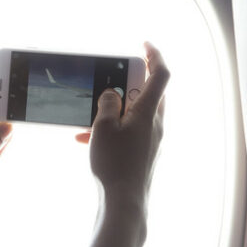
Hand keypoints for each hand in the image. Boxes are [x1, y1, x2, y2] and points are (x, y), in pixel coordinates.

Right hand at [76, 42, 169, 200]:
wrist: (124, 202)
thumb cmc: (115, 165)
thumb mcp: (103, 127)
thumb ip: (107, 103)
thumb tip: (112, 93)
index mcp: (149, 112)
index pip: (160, 74)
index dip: (154, 55)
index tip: (143, 44)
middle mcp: (156, 124)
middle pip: (148, 92)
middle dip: (128, 82)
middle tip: (108, 80)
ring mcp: (151, 139)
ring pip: (135, 113)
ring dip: (114, 109)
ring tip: (90, 114)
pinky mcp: (143, 153)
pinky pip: (128, 131)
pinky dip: (110, 128)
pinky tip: (85, 137)